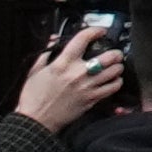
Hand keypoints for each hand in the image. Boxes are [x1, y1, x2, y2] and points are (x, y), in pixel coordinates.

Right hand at [11, 19, 128, 133]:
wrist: (36, 120)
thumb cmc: (33, 97)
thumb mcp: (35, 71)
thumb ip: (46, 53)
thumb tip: (54, 39)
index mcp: (63, 64)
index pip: (83, 39)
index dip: (95, 31)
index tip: (100, 31)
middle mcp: (78, 73)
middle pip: (108, 56)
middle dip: (115, 52)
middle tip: (115, 53)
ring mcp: (87, 87)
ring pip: (114, 72)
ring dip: (118, 67)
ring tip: (116, 66)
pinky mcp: (91, 100)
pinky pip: (112, 88)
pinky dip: (116, 83)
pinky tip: (114, 81)